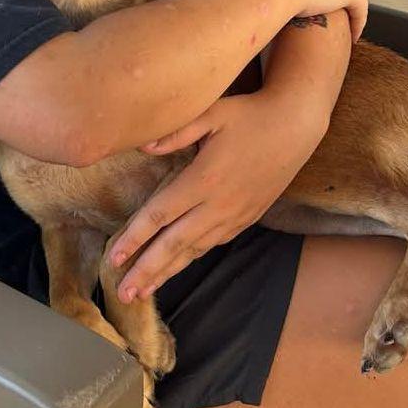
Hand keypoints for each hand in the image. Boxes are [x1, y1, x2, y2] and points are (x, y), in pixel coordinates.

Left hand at [107, 90, 327, 302]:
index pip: (161, 215)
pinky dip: (192, 257)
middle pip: (174, 244)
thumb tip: (141, 146)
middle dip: (146, 271)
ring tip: (144, 292)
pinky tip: (177, 266)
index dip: (135, 238)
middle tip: (124, 294)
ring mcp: (235, 215)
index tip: (113, 258)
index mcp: (204, 179)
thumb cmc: (250, 115)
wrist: (295, 127)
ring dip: (167, 272)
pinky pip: (213, 243)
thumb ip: (175, 132)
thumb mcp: (212, 113)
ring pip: (194, 250)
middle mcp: (219, 205)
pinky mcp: (248, 218)